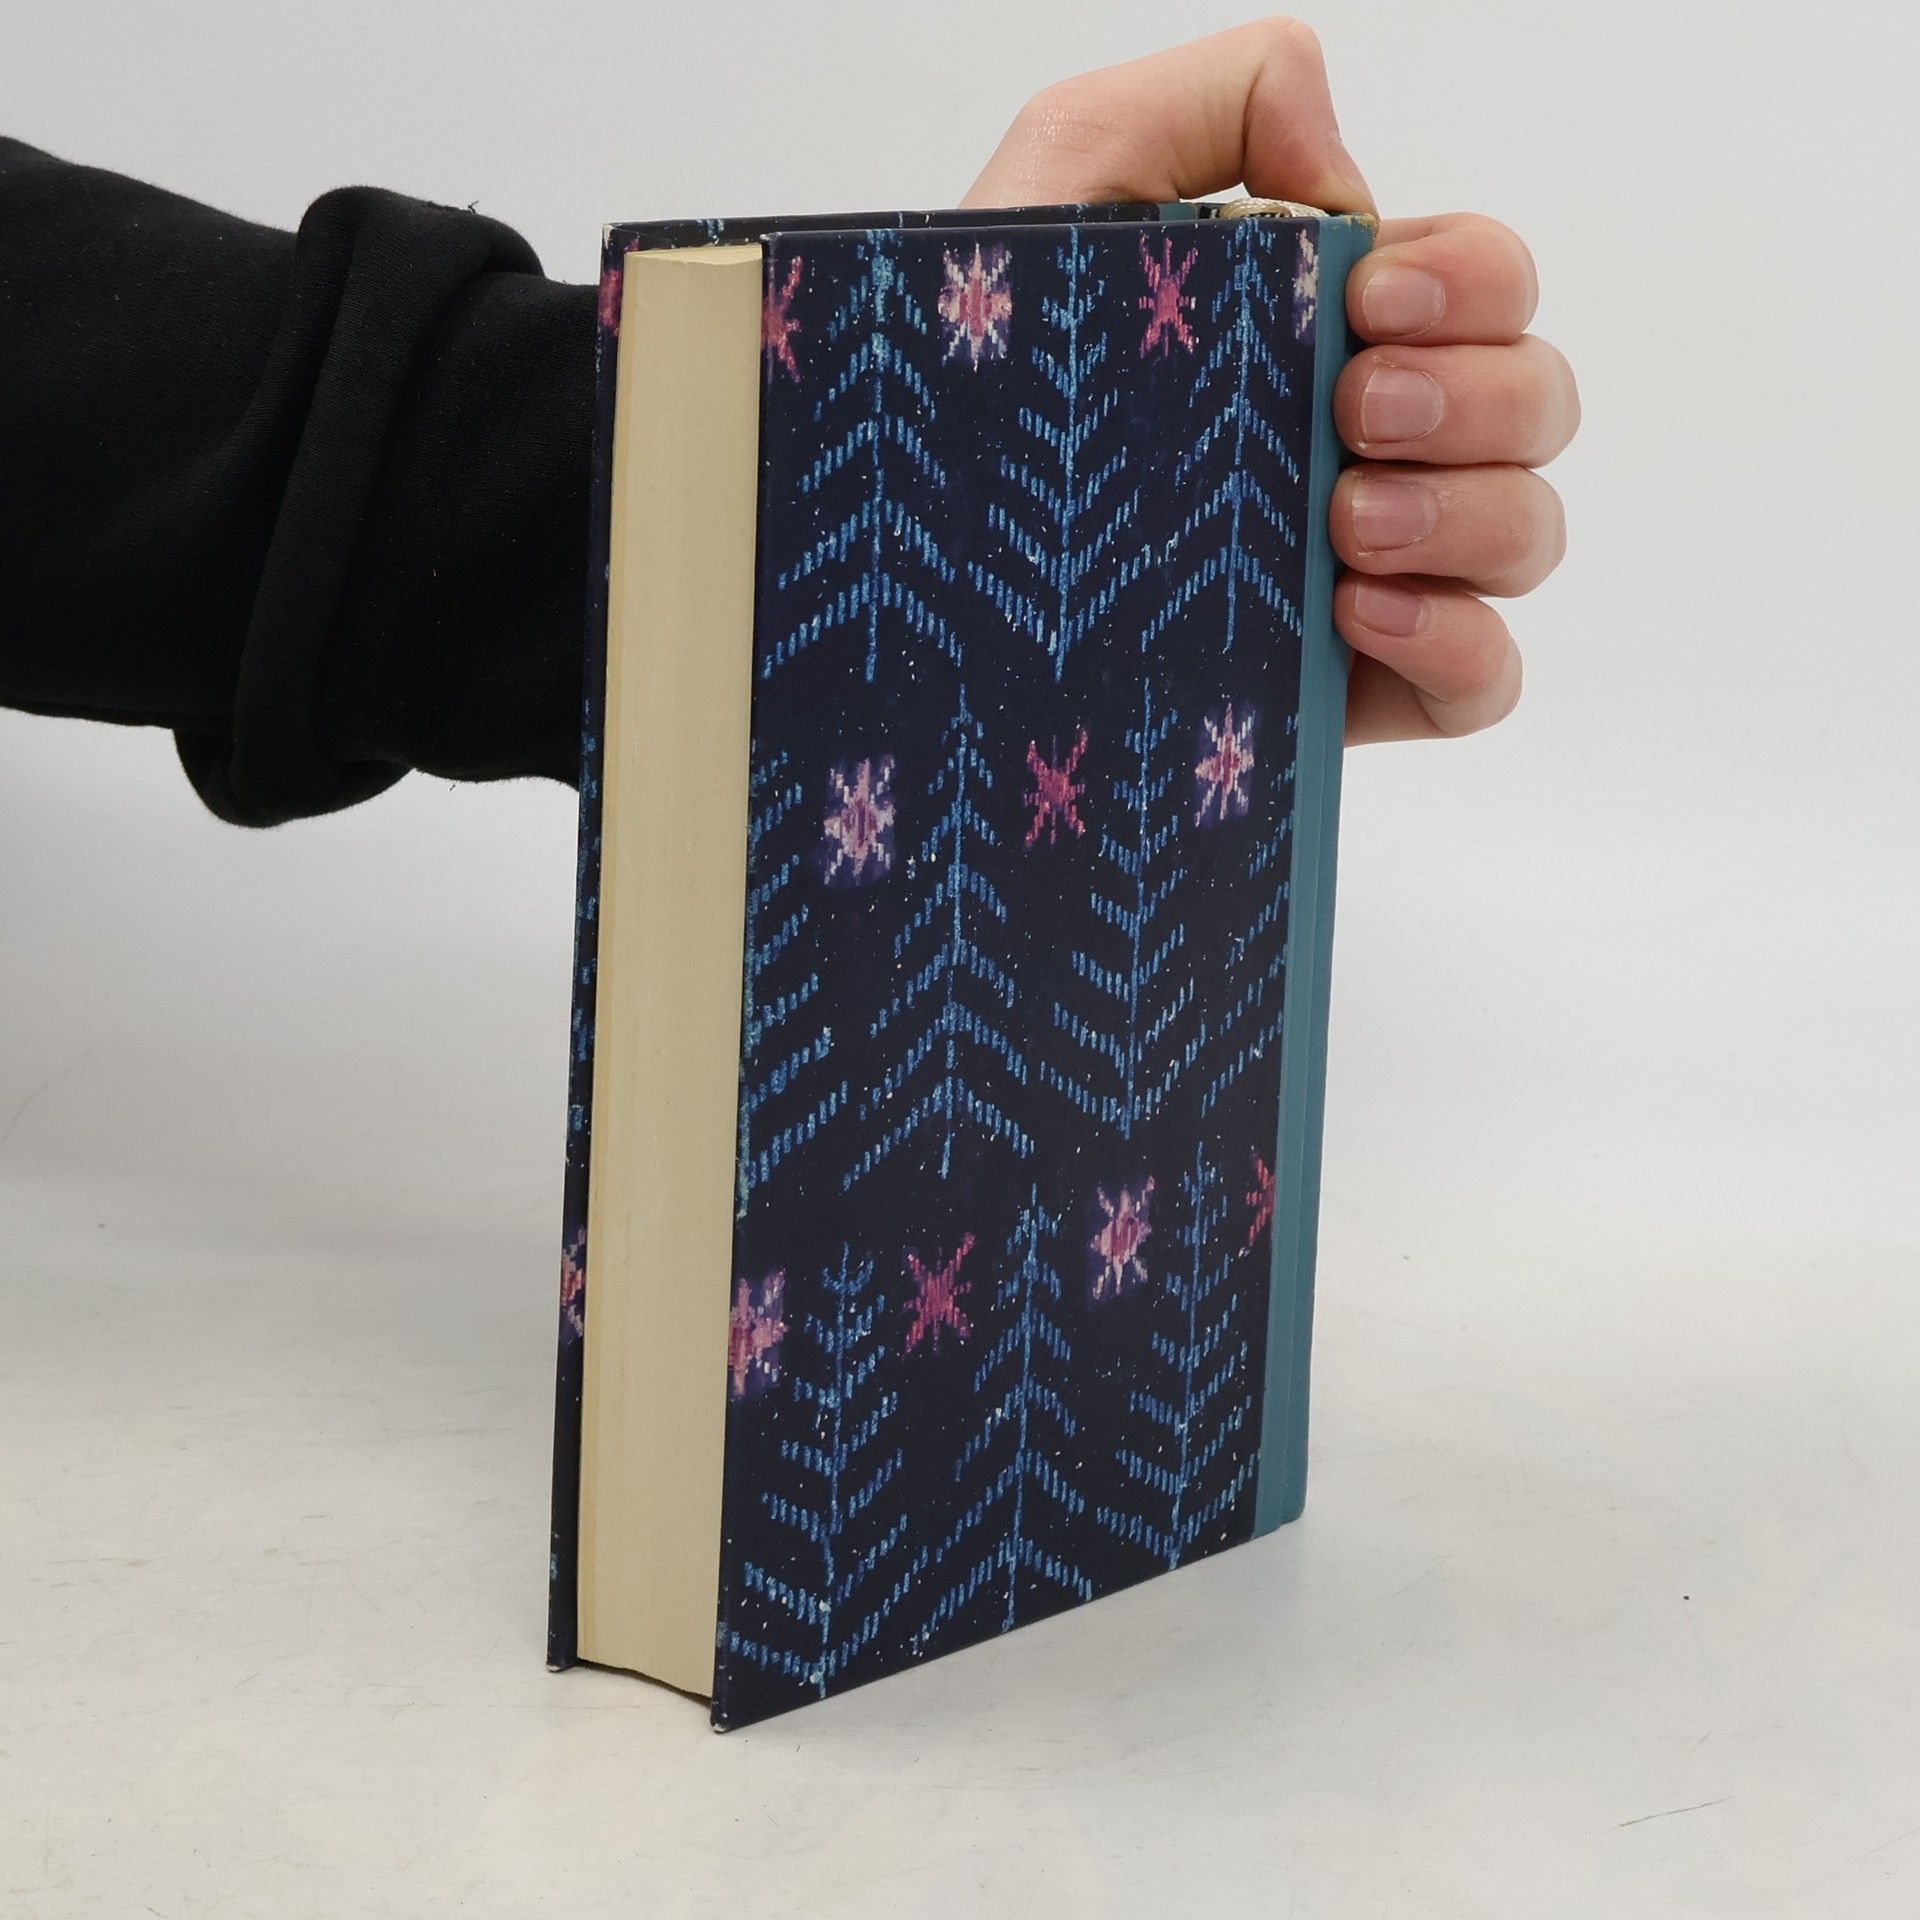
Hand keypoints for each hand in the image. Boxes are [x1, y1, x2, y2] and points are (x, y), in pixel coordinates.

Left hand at [965, 18, 1576, 742]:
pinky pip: (1484, 681)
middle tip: (1355, 410)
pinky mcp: (1337, 691)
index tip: (1365, 301)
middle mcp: (1359, 446)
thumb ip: (1217, 100)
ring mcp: (1360, 573)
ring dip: (1473, 513)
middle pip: (1535, 403)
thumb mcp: (1068, 175)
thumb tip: (1348, 181)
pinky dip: (1464, 644)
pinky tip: (1360, 616)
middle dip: (1477, 394)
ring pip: (1527, 533)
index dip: (1469, 280)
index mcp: (1318, 331)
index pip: (1485, 283)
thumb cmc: (970, 365)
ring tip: (1344, 523)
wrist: (904, 558)